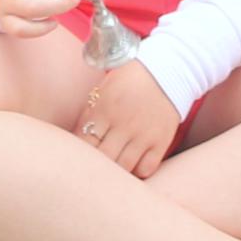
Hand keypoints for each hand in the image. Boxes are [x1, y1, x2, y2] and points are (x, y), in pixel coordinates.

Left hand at [77, 59, 176, 176]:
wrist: (165, 69)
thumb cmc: (127, 82)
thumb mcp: (102, 92)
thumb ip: (88, 117)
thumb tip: (75, 144)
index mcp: (105, 110)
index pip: (84, 143)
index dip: (80, 154)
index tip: (80, 157)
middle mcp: (124, 124)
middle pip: (103, 160)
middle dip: (96, 165)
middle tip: (94, 168)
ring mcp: (144, 134)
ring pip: (124, 168)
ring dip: (116, 171)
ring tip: (113, 168)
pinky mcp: (161, 141)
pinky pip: (146, 169)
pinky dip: (137, 170)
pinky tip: (134, 163)